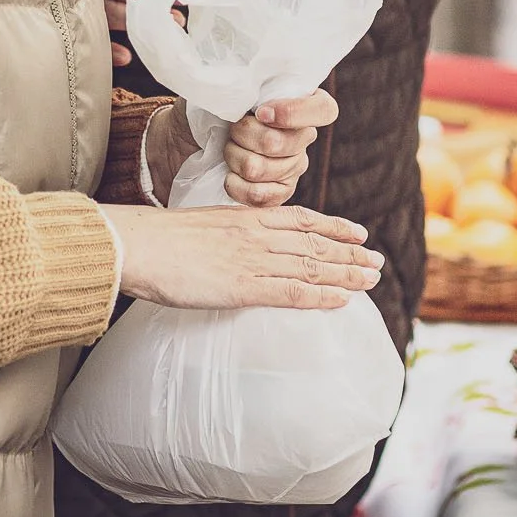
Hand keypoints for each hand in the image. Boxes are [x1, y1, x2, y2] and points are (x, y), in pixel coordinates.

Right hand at [103, 203, 381, 310]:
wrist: (139, 244)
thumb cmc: (160, 238)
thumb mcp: (203, 225)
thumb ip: (229, 233)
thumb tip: (239, 247)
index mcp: (246, 217)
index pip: (303, 220)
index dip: (334, 226)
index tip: (359, 232)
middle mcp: (257, 235)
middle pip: (315, 244)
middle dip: (350, 253)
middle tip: (376, 262)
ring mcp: (253, 260)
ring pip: (311, 266)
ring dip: (345, 274)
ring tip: (371, 280)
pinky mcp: (244, 287)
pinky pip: (292, 292)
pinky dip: (321, 296)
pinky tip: (342, 300)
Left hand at [141, 90, 338, 208]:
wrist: (187, 139)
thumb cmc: (210, 107)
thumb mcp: (223, 88)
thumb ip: (242, 87)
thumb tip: (249, 97)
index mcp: (299, 101)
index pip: (324, 110)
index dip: (293, 113)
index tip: (260, 112)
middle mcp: (303, 135)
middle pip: (285, 144)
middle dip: (246, 136)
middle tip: (230, 129)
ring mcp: (293, 166)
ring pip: (266, 169)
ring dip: (236, 158)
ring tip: (227, 149)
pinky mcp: (278, 191)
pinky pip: (264, 196)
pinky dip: (238, 186)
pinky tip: (228, 175)